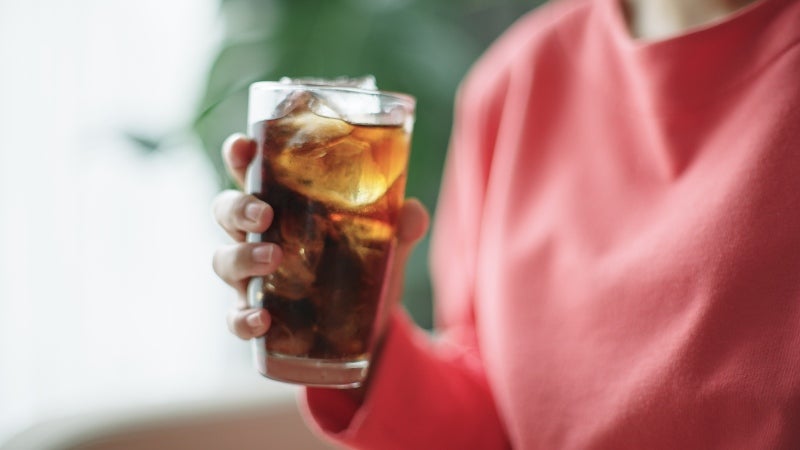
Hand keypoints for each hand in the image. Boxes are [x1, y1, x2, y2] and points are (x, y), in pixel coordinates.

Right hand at [211, 133, 429, 343]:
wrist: (367, 329)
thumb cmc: (360, 268)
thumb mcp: (385, 245)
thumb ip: (399, 227)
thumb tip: (413, 211)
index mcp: (284, 206)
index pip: (252, 172)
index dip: (240, 156)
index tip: (243, 146)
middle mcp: (260, 237)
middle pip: (226, 211)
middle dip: (237, 208)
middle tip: (264, 214)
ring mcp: (253, 278)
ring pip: (224, 260)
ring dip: (242, 258)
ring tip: (273, 259)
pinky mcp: (258, 317)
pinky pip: (235, 317)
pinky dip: (243, 318)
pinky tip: (262, 319)